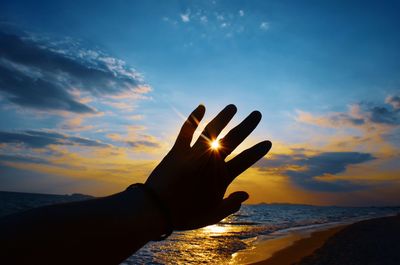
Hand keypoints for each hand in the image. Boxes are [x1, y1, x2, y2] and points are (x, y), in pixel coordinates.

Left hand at [145, 104, 270, 229]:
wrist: (156, 210)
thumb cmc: (185, 215)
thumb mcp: (212, 216)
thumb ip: (230, 205)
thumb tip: (246, 194)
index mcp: (221, 177)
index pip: (244, 161)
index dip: (257, 151)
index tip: (268, 142)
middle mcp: (210, 161)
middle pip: (232, 140)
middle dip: (246, 126)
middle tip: (257, 114)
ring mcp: (194, 154)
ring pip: (212, 130)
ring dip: (223, 117)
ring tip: (233, 107)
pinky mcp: (177, 151)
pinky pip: (186, 130)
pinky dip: (193, 118)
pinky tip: (201, 107)